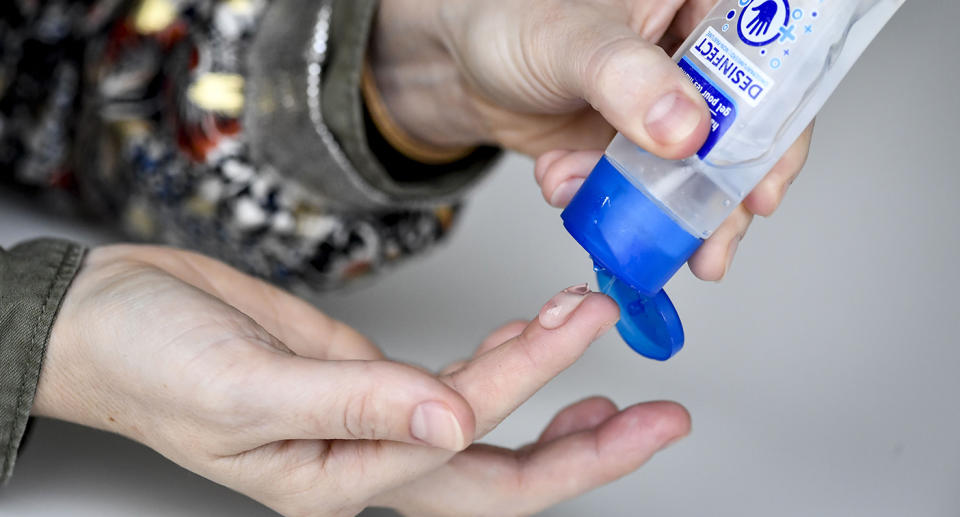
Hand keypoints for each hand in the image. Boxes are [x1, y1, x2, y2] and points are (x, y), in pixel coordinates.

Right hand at [33, 246, 689, 515]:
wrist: (115, 319)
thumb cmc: (155, 362)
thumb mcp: (247, 388)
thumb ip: (355, 406)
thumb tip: (451, 421)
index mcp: (339, 481)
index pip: (463, 447)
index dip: (535, 388)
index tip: (589, 329)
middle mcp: (368, 461)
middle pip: (500, 472)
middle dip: (588, 448)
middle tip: (662, 416)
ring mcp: (374, 420)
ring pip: (486, 428)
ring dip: (550, 392)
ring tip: (604, 350)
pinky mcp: (369, 376)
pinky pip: (454, 378)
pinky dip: (502, 359)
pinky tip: (535, 339)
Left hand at [370, 0, 813, 280]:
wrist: (452, 63)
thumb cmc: (507, 19)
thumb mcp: (571, 40)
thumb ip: (628, 81)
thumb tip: (686, 129)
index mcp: (697, 5)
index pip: (766, 66)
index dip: (774, 132)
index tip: (761, 189)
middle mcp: (690, 56)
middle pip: (740, 133)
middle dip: (719, 198)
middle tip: (711, 247)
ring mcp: (661, 106)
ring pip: (691, 172)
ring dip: (657, 212)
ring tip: (625, 228)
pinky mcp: (631, 146)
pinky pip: (642, 189)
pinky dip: (612, 203)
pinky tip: (565, 184)